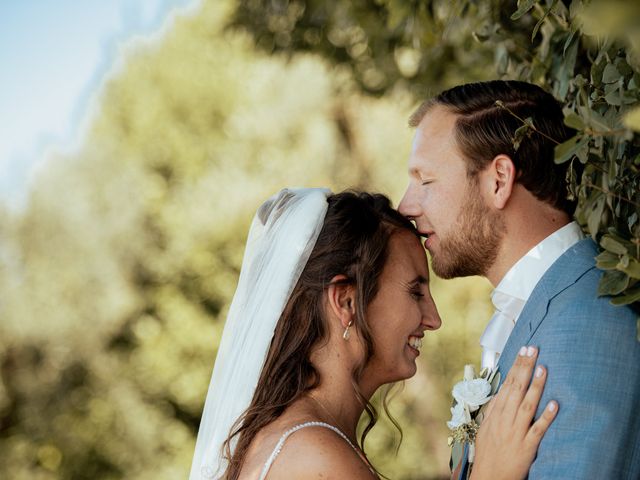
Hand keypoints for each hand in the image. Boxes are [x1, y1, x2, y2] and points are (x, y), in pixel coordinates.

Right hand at [470, 346, 557, 479]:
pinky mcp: (527, 446)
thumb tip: (501, 392)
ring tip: (543, 368)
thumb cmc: (488, 454)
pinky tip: (554, 405)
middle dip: (525, 367)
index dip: (515, 366)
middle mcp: (505, 420)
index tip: (522, 350)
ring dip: (535, 386)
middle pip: (516, 389)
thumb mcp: (485, 428)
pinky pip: (537, 429)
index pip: (507, 384)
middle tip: (533, 349)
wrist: (490, 478)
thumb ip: (494, 410)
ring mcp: (516, 432)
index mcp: (495, 414)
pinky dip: (546, 417)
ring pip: (527, 405)